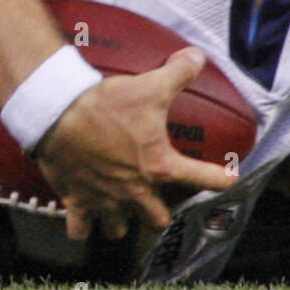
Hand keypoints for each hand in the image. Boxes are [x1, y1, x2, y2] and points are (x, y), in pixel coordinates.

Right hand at [34, 48, 233, 241]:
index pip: (203, 178)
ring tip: (120, 212)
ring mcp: (105, 202)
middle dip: (159, 214)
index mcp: (159, 166)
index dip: (221, 179)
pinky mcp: (77, 203)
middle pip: (157, 220)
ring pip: (119, 231)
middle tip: (157, 202)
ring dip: (121, 224)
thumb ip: (179, 72)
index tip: (230, 179)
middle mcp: (136, 191)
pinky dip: (83, 229)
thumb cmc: (107, 105)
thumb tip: (199, 57)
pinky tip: (84, 222)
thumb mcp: (150, 85)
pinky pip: (80, 231)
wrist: (59, 115)